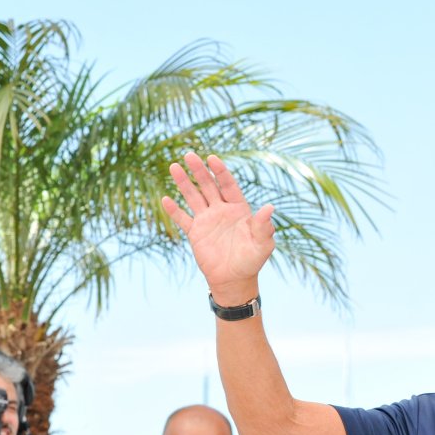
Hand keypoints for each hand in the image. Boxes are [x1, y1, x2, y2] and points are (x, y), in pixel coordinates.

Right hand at [162, 152, 274, 302]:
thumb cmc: (252, 261)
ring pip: (193, 197)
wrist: (235, 280)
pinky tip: (165, 199)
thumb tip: (270, 207)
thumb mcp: (262, 243)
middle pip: (208, 186)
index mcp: (238, 209)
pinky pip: (183, 219)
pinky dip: (174, 210)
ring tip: (173, 167)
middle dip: (199, 171)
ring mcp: (207, 221)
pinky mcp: (196, 233)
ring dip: (184, 183)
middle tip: (189, 155)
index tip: (212, 158)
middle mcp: (221, 211)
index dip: (220, 172)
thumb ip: (263, 225)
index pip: (228, 185)